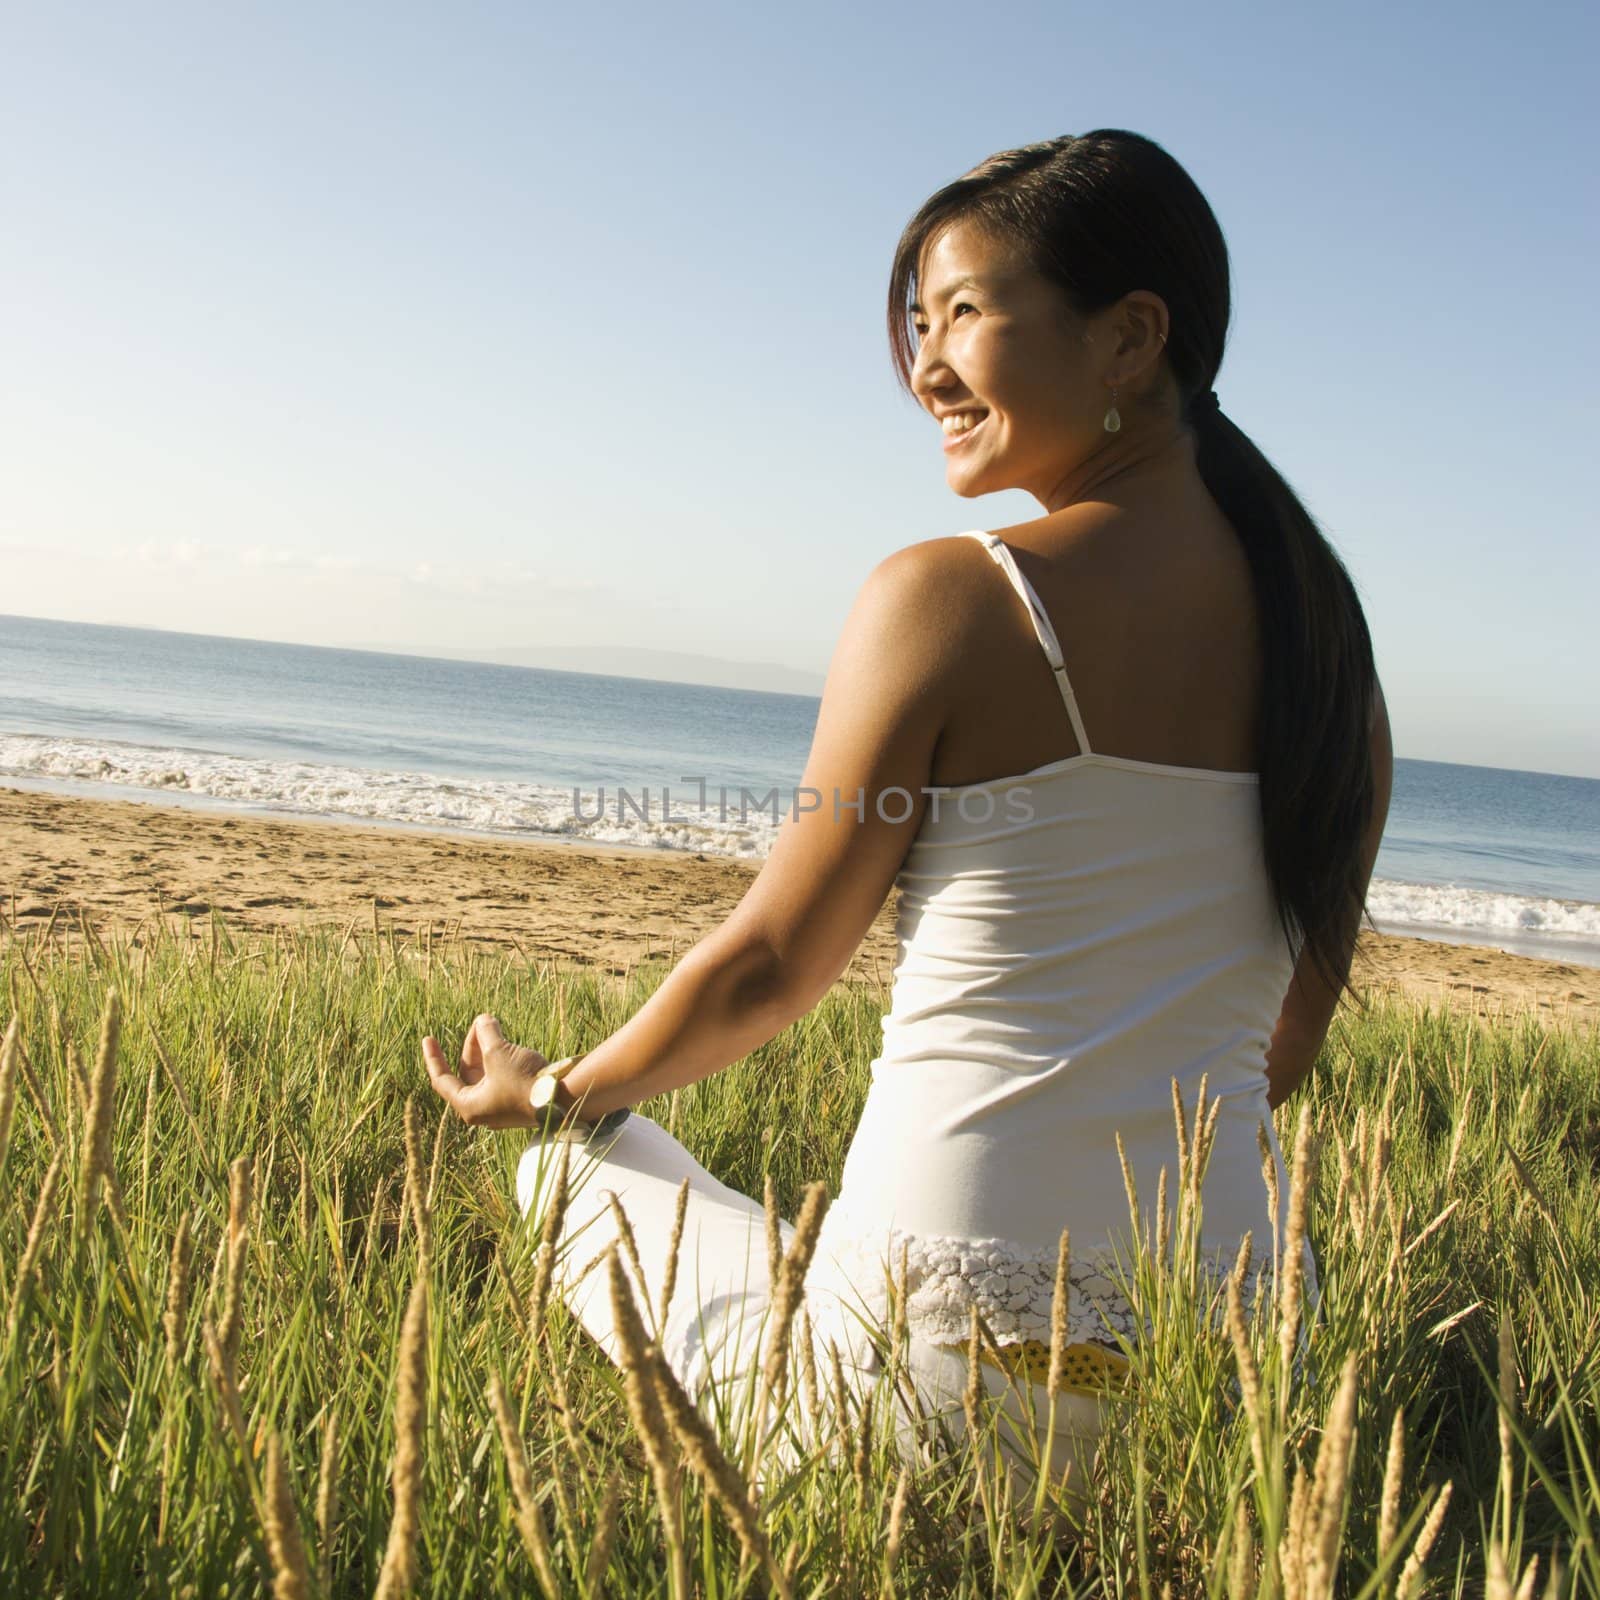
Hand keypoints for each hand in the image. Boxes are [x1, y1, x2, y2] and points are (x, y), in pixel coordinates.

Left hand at [422, 1013, 547, 1128]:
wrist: (563, 1100)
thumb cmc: (524, 1081)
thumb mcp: (499, 1053)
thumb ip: (486, 1033)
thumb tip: (483, 1020)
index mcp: (469, 1106)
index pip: (442, 1080)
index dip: (434, 1057)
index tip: (428, 1039)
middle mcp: (483, 1110)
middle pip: (468, 1073)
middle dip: (473, 1046)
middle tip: (482, 1023)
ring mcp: (502, 1107)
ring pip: (487, 1073)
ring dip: (489, 1049)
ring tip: (495, 1026)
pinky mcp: (518, 1101)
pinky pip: (503, 1077)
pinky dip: (502, 1058)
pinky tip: (509, 1043)